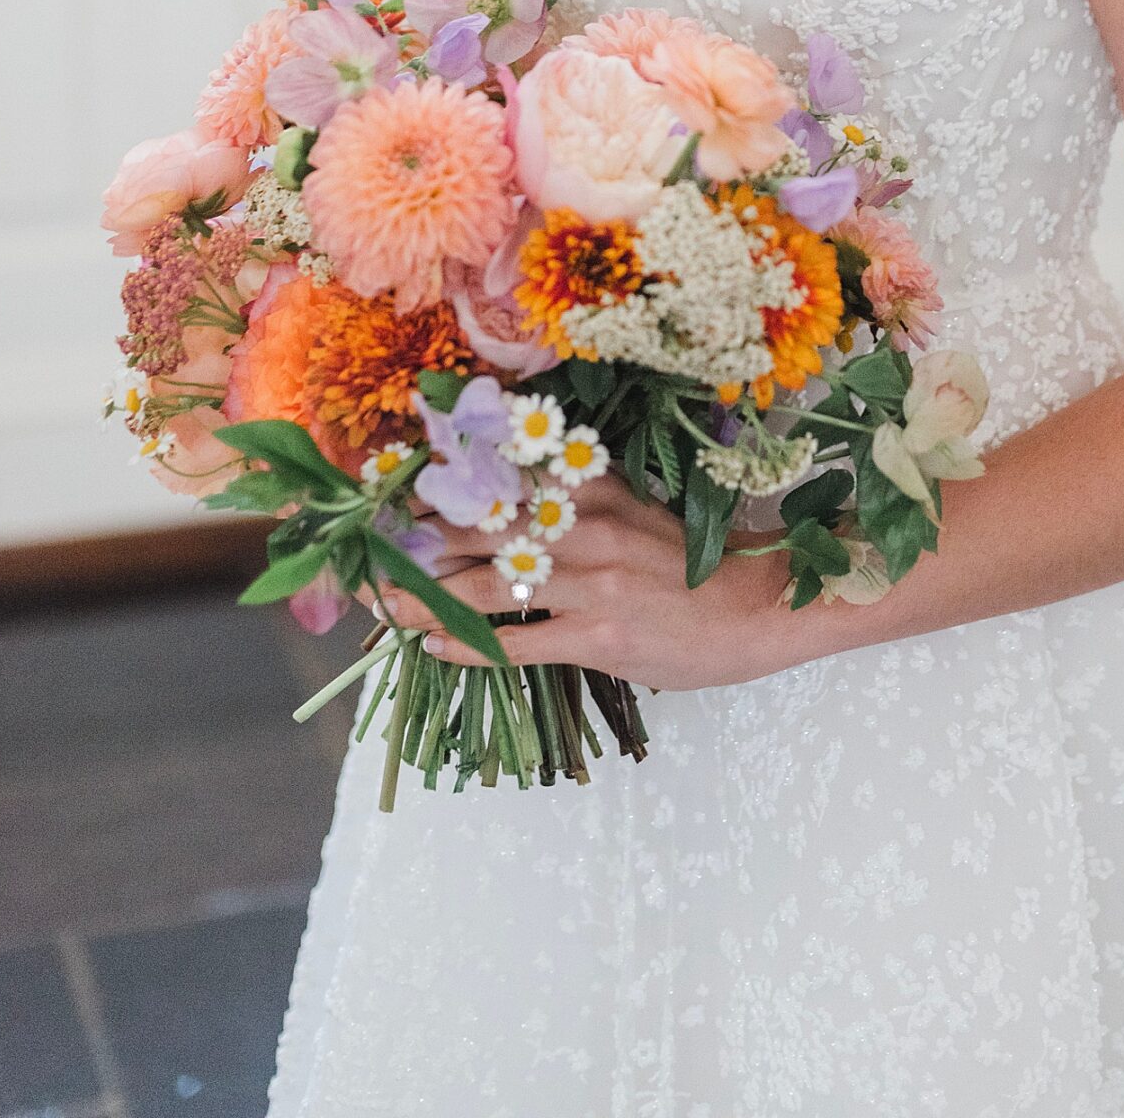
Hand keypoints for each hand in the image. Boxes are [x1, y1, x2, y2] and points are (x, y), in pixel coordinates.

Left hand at [360, 476, 793, 690]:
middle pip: (477, 527)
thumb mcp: (634, 509)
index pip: (499, 474)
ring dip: (425, 601)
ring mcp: (591, 577)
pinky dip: (468, 646)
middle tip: (369, 558)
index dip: (438, 484)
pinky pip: (516, 641)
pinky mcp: (598, 632)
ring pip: (483, 586)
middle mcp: (585, 521)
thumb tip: (505, 501)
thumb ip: (575, 499)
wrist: (754, 607)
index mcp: (592, 484)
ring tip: (385, 609)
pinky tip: (436, 650)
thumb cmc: (691, 564)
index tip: (389, 494)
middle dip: (416, 544)